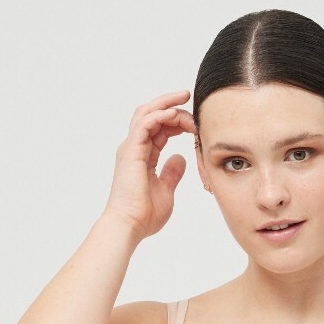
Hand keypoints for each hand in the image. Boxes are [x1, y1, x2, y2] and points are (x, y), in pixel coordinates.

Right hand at [102, 90, 196, 240]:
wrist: (129, 225)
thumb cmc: (144, 215)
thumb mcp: (166, 191)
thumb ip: (172, 173)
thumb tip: (181, 158)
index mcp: (142, 156)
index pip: (159, 129)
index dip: (176, 121)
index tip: (194, 122)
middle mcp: (134, 148)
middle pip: (152, 116)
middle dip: (172, 105)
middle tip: (190, 99)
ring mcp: (131, 148)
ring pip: (147, 114)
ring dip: (166, 103)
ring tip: (184, 97)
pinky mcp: (131, 151)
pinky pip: (144, 124)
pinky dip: (159, 115)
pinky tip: (174, 113)